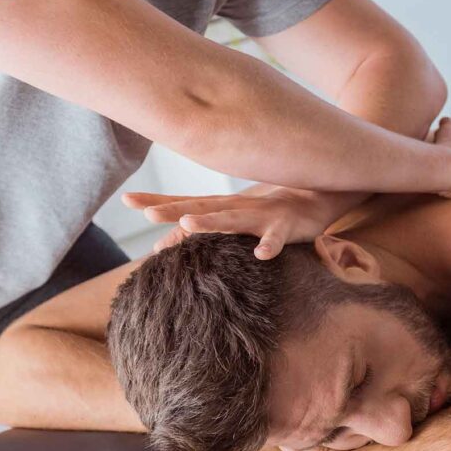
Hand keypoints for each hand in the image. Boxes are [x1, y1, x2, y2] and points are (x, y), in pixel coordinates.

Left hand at [123, 187, 358, 259]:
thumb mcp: (234, 219)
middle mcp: (238, 207)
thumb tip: (159, 246)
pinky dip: (269, 245)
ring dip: (212, 222)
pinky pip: (277, 238)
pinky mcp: (288, 227)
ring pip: (234, 219)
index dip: (157, 200)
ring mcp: (262, 215)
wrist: (323, 196)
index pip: (185, 202)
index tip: (127, 199)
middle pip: (202, 207)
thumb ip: (200, 229)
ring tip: (190, 224)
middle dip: (173, 209)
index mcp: (224, 206)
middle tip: (146, 210)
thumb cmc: (274, 210)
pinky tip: (261, 255)